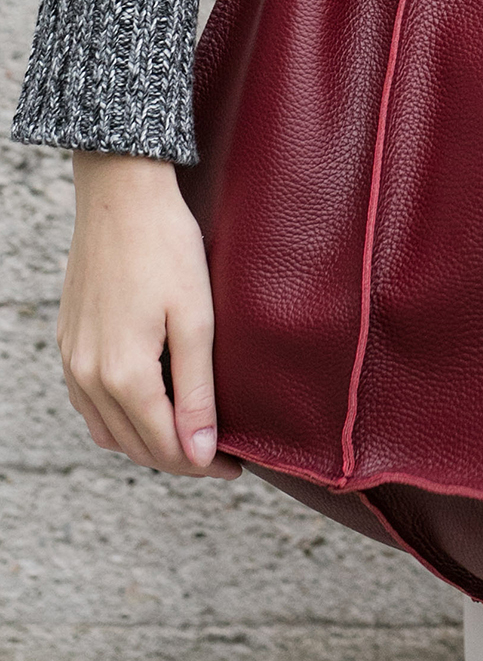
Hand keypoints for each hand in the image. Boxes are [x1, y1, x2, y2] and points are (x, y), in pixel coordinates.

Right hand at [58, 151, 240, 478]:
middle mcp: (88, 376)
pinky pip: (89, 404)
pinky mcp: (68, 342)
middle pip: (134, 447)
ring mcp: (72, 360)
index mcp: (123, 375)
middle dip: (178, 459)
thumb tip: (199, 453)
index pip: (164, 447)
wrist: (120, 195)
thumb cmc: (165, 248)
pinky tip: (148, 407)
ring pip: (107, 431)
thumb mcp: (196, 319)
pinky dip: (119, 420)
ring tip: (190, 435)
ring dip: (147, 443)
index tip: (235, 465)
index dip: (202, 465)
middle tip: (219, 455)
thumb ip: (197, 390)